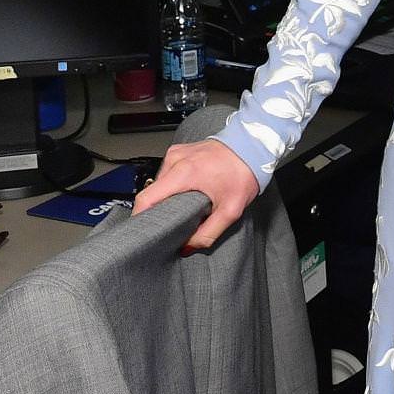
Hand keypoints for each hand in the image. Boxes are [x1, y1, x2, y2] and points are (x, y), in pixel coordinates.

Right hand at [131, 138, 258, 252]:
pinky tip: (189, 190)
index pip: (146, 198)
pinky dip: (173, 185)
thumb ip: (209, 233)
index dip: (141, 217)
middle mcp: (175, 160)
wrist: (252, 146)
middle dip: (158, 210)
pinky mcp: (180, 151)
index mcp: (183, 173)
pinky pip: (168, 173)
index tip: (143, 231)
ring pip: (160, 183)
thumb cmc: (243, 172)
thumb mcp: (231, 210)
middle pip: (151, 192)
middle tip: (172, 222)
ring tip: (184, 204)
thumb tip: (188, 247)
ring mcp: (176, 153)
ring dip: (167, 197)